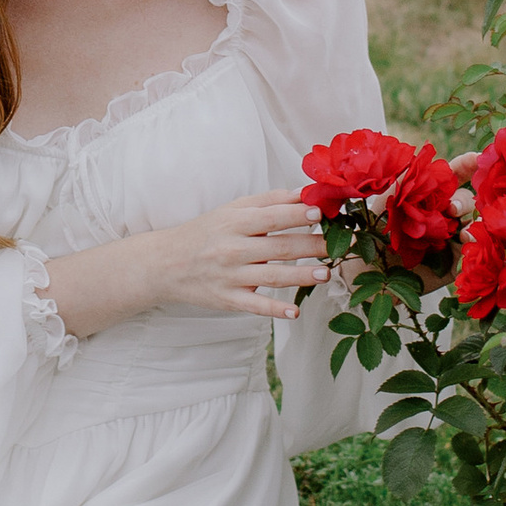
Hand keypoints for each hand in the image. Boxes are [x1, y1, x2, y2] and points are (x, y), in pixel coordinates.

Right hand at [151, 193, 329, 320]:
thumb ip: (268, 201)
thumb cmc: (206, 232)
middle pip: (278, 247)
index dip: (296, 215)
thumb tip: (304, 193)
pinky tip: (295, 311)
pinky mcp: (228, 300)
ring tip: (327, 273)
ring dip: (302, 275)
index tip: (320, 212)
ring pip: (272, 276)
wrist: (165, 264)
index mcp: (234, 223)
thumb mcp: (231, 210)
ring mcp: (230, 276)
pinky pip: (255, 306)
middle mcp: (232, 249)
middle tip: (340, 244)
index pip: (270, 217)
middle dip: (312, 245)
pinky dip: (275, 309)